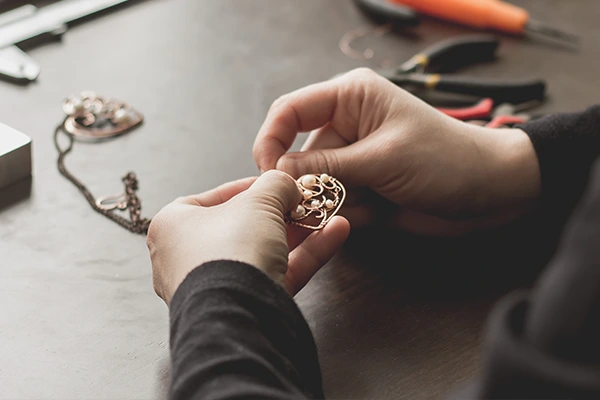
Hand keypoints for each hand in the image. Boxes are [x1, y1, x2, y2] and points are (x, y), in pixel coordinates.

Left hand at [147, 170, 349, 304]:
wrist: (237, 312)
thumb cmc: (230, 249)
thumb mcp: (258, 202)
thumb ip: (276, 184)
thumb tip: (288, 184)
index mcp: (174, 225)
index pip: (217, 197)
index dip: (253, 187)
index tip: (279, 183)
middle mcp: (189, 256)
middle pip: (246, 225)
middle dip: (284, 212)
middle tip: (307, 201)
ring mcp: (218, 284)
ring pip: (266, 250)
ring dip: (301, 231)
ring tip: (329, 214)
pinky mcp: (247, 304)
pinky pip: (279, 272)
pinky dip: (307, 253)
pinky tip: (336, 233)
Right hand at [253, 68, 540, 235]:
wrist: (491, 193)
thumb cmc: (445, 160)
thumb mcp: (383, 157)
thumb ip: (327, 166)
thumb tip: (277, 173)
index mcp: (349, 98)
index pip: (289, 111)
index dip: (271, 140)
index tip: (267, 174)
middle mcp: (346, 126)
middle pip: (299, 155)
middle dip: (305, 183)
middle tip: (317, 204)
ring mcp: (355, 159)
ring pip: (316, 185)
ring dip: (330, 202)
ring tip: (367, 205)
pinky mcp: (363, 187)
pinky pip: (335, 203)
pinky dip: (348, 214)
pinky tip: (380, 212)